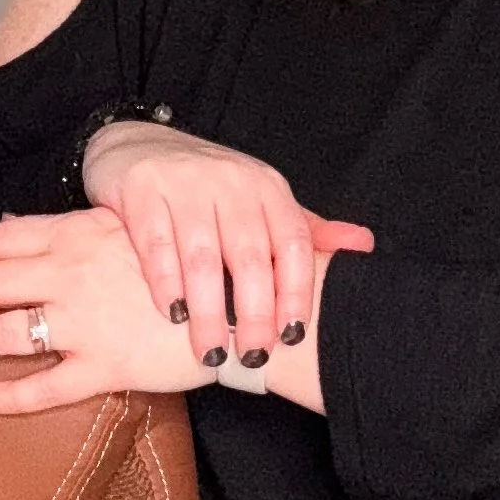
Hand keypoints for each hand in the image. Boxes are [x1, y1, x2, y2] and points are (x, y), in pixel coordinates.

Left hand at [0, 207, 215, 417]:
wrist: (241, 301)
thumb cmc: (187, 263)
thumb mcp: (126, 229)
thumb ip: (72, 231)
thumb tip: (19, 224)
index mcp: (77, 235)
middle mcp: (72, 275)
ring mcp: (85, 322)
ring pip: (4, 332)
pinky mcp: (106, 366)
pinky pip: (47, 386)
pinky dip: (12, 395)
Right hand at [81, 121, 373, 370]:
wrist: (135, 144)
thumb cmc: (207, 188)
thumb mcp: (260, 201)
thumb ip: (306, 230)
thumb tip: (364, 246)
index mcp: (267, 187)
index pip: (293, 243)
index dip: (298, 292)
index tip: (293, 336)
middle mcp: (231, 181)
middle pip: (250, 256)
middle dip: (254, 313)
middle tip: (252, 354)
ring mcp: (185, 183)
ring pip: (203, 257)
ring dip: (209, 310)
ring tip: (212, 350)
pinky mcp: (142, 189)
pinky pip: (157, 244)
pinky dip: (166, 283)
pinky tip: (172, 314)